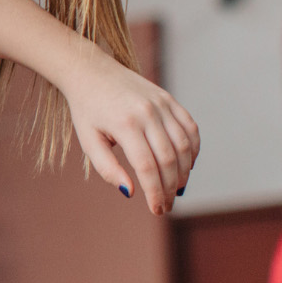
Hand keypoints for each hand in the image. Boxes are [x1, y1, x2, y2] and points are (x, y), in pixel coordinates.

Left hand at [62, 51, 200, 214]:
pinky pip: (190, 128)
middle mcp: (147, 113)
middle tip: (166, 205)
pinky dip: (193, 149)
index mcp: (125, 125)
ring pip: (184, 145)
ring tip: (177, 190)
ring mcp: (161, 104)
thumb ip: (108, 168)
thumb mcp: (89, 142)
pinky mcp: (169, 99)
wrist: (91, 72)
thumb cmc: (88, 110)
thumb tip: (131, 192)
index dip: (155, 193)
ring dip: (185, 172)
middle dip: (170, 188)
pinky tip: (187, 166)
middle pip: (169, 159)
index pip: (147, 168)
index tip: (157, 210)